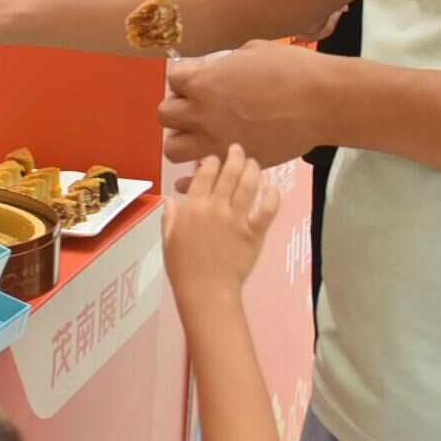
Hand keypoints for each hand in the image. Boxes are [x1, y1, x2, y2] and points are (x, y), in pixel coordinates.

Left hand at [159, 44, 328, 169]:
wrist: (321, 101)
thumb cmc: (292, 69)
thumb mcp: (252, 51)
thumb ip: (224, 65)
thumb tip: (218, 71)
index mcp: (204, 82)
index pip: (174, 79)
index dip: (186, 79)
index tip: (200, 80)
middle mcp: (202, 113)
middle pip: (165, 115)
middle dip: (178, 109)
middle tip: (197, 108)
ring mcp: (215, 141)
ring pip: (172, 149)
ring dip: (182, 139)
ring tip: (201, 134)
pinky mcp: (234, 161)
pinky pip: (197, 176)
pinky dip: (194, 174)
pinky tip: (205, 165)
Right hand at [163, 146, 282, 303]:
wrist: (206, 290)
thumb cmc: (183, 267)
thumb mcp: (168, 238)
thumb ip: (170, 216)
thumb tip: (171, 199)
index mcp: (193, 206)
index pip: (205, 173)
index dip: (210, 161)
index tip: (213, 159)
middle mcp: (216, 207)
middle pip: (229, 172)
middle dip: (235, 156)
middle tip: (238, 149)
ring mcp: (237, 219)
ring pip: (249, 184)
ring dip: (253, 169)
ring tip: (254, 163)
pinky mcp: (254, 232)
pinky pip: (268, 209)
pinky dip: (272, 196)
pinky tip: (272, 188)